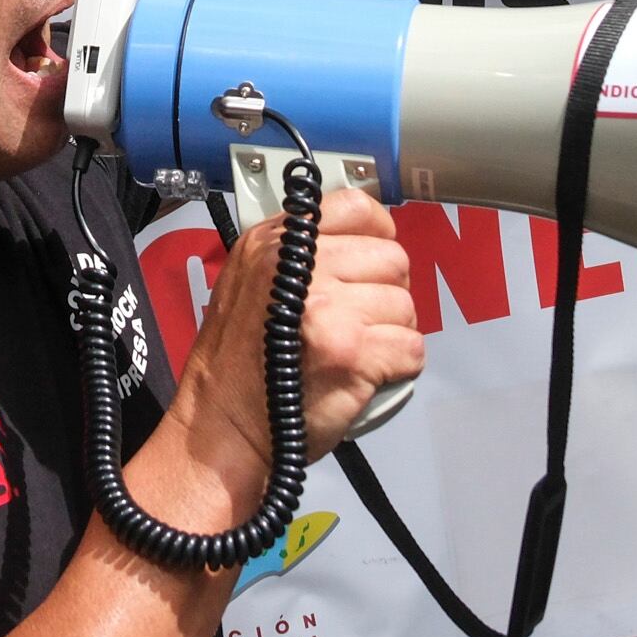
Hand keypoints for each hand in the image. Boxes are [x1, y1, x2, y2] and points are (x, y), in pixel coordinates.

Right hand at [168, 187, 420, 481]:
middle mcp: (303, 267)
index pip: (356, 208)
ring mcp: (329, 309)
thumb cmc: (237, 366)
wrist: (223, 428)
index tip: (373, 261)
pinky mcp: (353, 353)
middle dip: (386, 293)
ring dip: (393, 332)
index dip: (377, 235)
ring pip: (406, 306)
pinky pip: (412, 348)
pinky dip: (399, 367)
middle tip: (360, 321)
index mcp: (276, 243)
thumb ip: (298, 254)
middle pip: (392, 259)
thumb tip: (356, 239)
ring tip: (358, 351)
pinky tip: (367, 374)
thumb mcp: (248, 281)